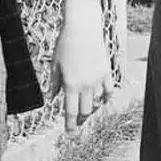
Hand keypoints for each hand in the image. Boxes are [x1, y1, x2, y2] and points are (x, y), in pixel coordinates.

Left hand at [50, 13, 114, 130]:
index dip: (70, 124)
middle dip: (81, 120)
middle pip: (85, 111)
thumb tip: (52, 98)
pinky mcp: (107, 72)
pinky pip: (109, 91)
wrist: (83, 27)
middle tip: (77, 124)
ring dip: (92, 110)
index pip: (70, 111)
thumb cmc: (65, 43)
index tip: (69, 133)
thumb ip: (54, 83)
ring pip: (97, 103)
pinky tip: (100, 101)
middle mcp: (85, 84)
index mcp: (70, 83)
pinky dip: (105, 99)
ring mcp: (98, 79)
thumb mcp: (55, 63)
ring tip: (87, 112)